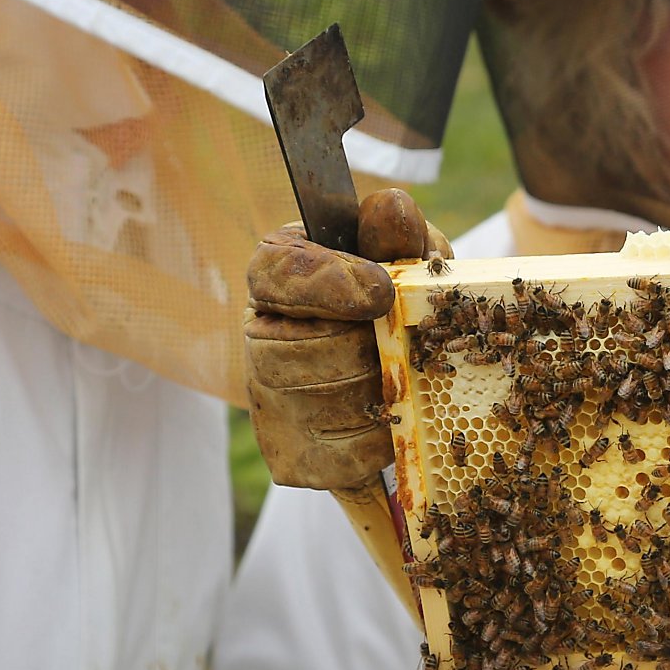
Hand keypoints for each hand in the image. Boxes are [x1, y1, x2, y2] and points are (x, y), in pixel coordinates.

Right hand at [244, 189, 450, 488]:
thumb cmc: (403, 295)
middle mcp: (259, 335)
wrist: (403, 361)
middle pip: (295, 350)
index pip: (272, 273)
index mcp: (278, 272)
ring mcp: (270, 400)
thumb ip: (400, 234)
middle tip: (403, 344)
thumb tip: (391, 207)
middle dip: (363, 350)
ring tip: (405, 379)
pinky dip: (381, 445)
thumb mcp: (410, 257)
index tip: (381, 291)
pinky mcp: (293, 456)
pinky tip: (395, 423)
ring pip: (319, 408)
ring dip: (378, 396)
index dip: (325, 284)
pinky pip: (339, 462)